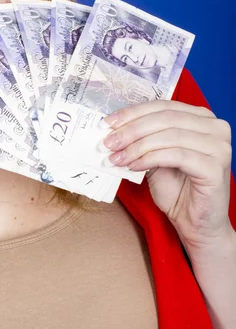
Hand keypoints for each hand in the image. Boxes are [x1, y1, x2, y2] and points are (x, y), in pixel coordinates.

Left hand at [102, 101, 232, 254]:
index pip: (163, 106)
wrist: (194, 222)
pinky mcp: (215, 167)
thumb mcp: (154, 155)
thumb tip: (112, 127)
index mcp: (202, 117)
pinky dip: (150, 159)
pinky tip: (133, 166)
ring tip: (116, 157)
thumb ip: (142, 138)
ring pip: (169, 136)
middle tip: (109, 142)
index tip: (108, 123)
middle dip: (132, 130)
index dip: (133, 113)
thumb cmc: (177, 188)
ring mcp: (219, 146)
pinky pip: (176, 156)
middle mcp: (215, 127)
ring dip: (137, 146)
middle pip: (165, 119)